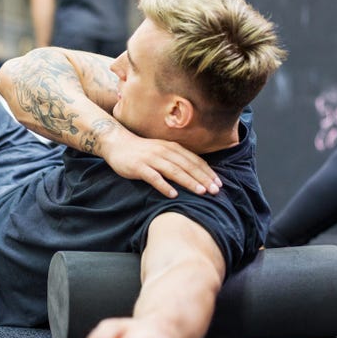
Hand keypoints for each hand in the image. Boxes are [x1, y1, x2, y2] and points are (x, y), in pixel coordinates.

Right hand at [100, 132, 221, 198]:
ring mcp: (151, 159)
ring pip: (174, 171)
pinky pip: (153, 177)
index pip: (194, 160)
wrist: (117, 143)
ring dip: (189, 181)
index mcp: (172, 148)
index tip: (219, 183)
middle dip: (203, 178)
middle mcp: (164, 152)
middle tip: (215, 190)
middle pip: (187, 166)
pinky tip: (173, 194)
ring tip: (201, 192)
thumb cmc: (142, 150)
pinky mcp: (139, 167)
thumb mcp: (162, 150)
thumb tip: (196, 172)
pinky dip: (164, 186)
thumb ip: (177, 159)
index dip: (207, 172)